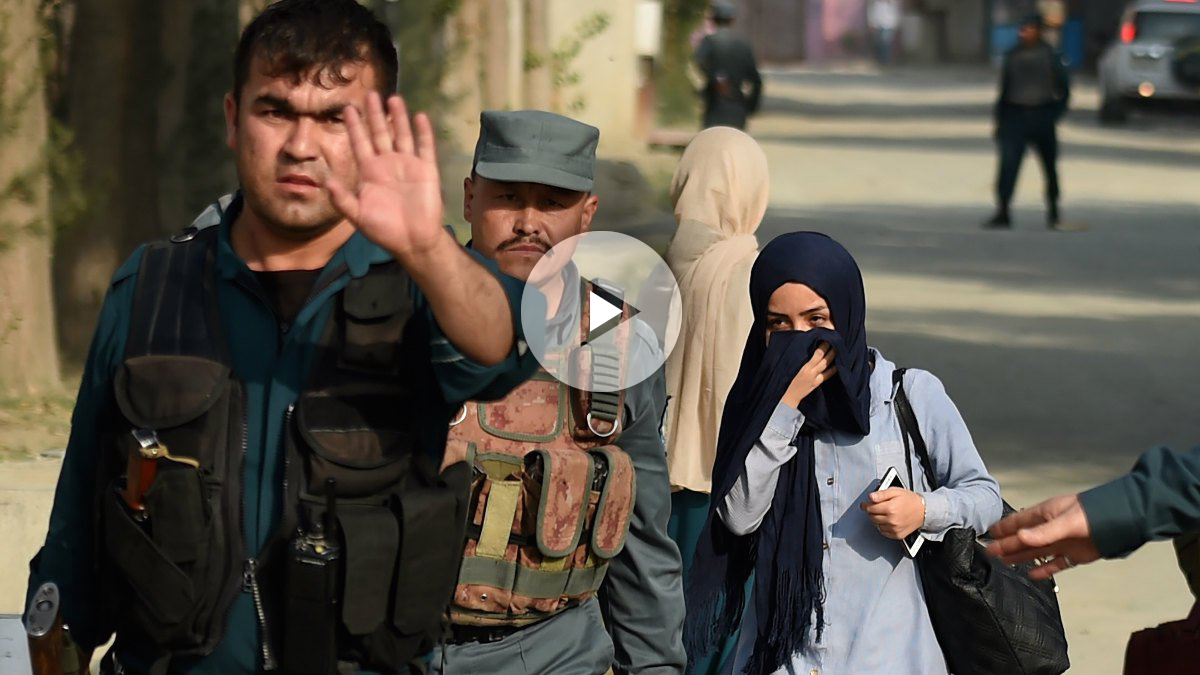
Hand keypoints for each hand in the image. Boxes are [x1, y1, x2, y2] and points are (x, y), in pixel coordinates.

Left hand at [325, 92, 444, 260]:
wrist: (413, 242)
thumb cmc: (384, 231)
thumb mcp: (358, 217)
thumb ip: (342, 199)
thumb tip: (325, 182)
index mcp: (369, 173)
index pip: (359, 143)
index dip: (354, 126)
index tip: (348, 108)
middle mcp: (387, 164)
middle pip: (379, 133)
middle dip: (374, 114)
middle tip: (369, 94)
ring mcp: (408, 165)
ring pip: (401, 135)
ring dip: (398, 117)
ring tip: (393, 98)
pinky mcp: (426, 170)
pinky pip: (424, 147)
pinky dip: (423, 132)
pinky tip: (420, 116)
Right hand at [779, 343, 835, 408]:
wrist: (787, 397)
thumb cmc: (786, 380)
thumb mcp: (790, 367)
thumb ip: (799, 358)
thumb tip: (805, 346)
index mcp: (804, 367)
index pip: (818, 354)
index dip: (823, 346)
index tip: (826, 338)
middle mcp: (812, 372)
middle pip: (825, 359)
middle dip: (831, 350)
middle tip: (836, 341)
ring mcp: (815, 378)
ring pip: (828, 366)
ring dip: (834, 358)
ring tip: (838, 350)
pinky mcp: (817, 383)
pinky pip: (828, 375)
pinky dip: (833, 369)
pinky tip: (837, 364)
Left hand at [861, 488, 925, 539]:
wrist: (923, 511)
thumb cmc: (910, 500)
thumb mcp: (895, 491)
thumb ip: (881, 494)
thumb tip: (871, 497)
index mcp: (890, 508)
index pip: (870, 508)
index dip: (865, 505)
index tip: (864, 504)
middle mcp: (892, 520)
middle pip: (872, 517)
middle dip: (871, 512)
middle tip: (876, 507)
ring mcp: (894, 529)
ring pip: (877, 525)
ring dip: (877, 519)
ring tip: (885, 513)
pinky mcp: (897, 535)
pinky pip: (883, 532)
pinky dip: (883, 526)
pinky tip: (888, 520)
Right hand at [986, 494, 1100, 579]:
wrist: (1122, 522)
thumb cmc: (1093, 514)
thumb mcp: (1066, 521)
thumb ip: (1043, 532)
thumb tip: (1019, 537)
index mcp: (1045, 514)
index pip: (1018, 522)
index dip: (1004, 528)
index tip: (989, 534)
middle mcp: (1050, 529)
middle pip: (1024, 539)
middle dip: (1007, 545)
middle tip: (990, 551)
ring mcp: (1061, 543)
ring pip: (1036, 552)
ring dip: (1020, 557)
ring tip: (1004, 561)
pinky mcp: (1073, 555)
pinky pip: (1055, 564)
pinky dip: (1044, 570)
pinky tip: (1033, 575)